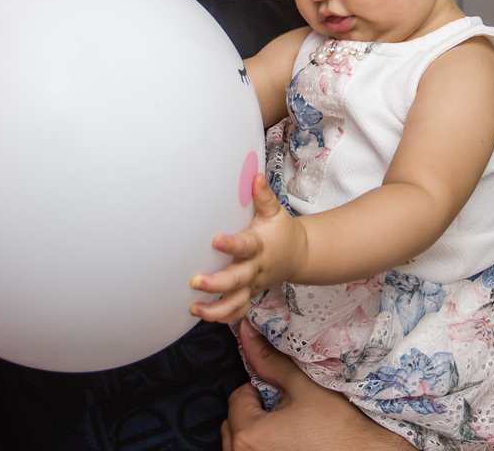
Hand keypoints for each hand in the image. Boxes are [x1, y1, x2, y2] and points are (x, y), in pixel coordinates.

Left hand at [190, 174, 301, 322]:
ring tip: (195, 309)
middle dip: (217, 284)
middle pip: (237, 280)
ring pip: (237, 302)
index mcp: (260, 246)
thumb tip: (255, 176)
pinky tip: (204, 315)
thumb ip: (263, 197)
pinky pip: (238, 310)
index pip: (245, 246)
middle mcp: (255, 269)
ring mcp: (252, 284)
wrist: (299, 256)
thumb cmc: (281, 232)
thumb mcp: (275, 212)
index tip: (215, 240)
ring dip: (216, 309)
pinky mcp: (249, 294)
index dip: (230, 245)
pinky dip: (223, 316)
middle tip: (196, 282)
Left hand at [221, 320, 413, 450]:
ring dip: (258, 434)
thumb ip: (270, 361)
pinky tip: (292, 445)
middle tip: (286, 412)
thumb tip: (246, 332)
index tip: (284, 395)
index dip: (260, 391)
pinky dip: (267, 447)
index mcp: (249, 436)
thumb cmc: (339, 427)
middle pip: (235, 424)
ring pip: (242, 444)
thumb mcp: (303, 387)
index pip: (237, 399)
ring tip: (290, 431)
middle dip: (255, 414)